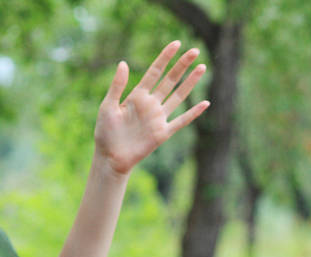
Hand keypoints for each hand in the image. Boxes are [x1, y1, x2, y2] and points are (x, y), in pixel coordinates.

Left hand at [94, 41, 208, 175]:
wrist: (109, 158)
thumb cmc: (105, 133)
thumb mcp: (107, 107)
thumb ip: (117, 86)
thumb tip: (123, 63)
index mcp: (137, 96)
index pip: (154, 72)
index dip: (165, 58)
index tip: (176, 44)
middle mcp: (150, 104)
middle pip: (170, 81)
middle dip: (182, 66)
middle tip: (194, 50)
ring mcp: (158, 118)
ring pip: (178, 96)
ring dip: (190, 83)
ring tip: (202, 67)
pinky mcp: (162, 133)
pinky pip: (181, 121)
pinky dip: (193, 113)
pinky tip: (205, 103)